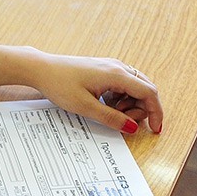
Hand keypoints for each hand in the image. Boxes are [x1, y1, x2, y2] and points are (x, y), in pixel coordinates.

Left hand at [29, 53, 162, 133]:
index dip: (156, 112)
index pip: (149, 93)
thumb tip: (132, 127)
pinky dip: (121, 97)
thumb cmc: (59, 84)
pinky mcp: (103, 69)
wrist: (41, 68)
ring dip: (130, 103)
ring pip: (134, 86)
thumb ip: (111, 118)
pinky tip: (105, 104)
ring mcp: (110, 66)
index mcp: (117, 74)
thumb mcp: (85, 107)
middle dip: (142, 109)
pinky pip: (122, 84)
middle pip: (145, 89)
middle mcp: (118, 67)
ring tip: (112, 112)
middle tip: (125, 122)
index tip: (155, 129)